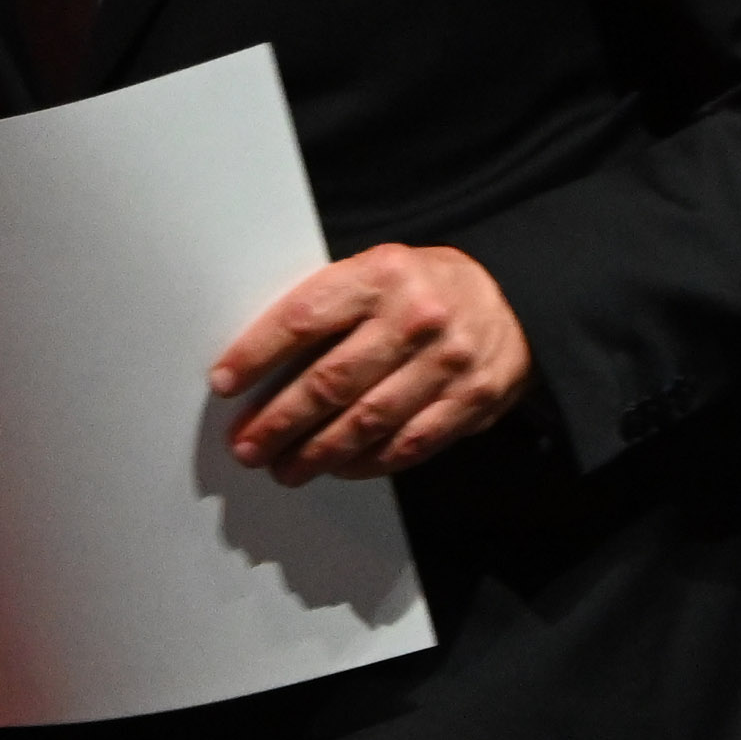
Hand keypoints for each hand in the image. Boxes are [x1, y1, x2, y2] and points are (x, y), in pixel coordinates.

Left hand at [212, 245, 528, 483]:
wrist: (516, 299)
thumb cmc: (424, 288)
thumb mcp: (377, 270)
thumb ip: (331, 306)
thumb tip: (260, 362)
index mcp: (380, 274)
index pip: (303, 319)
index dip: (256, 356)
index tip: (224, 383)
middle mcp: (415, 317)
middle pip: (329, 381)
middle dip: (278, 421)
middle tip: (246, 446)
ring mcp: (447, 362)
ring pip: (366, 421)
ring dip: (316, 453)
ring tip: (283, 468)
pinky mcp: (470, 401)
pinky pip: (408, 444)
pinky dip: (367, 463)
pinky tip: (337, 469)